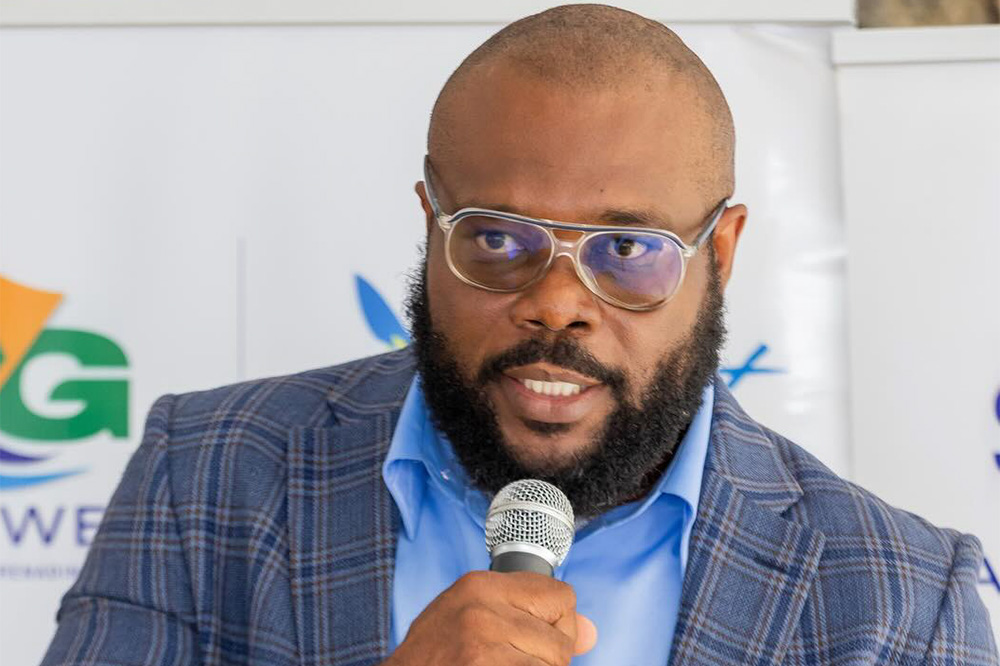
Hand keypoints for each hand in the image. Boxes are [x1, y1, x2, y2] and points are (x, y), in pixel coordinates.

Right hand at [385, 570, 597, 665]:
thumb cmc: (434, 656)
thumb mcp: (473, 619)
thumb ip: (528, 615)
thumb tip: (591, 633)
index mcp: (481, 586)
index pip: (560, 595)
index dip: (555, 622)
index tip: (534, 636)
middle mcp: (483, 609)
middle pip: (562, 636)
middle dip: (548, 656)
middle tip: (512, 661)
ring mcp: (484, 645)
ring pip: (554, 664)